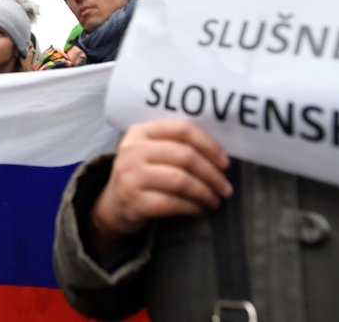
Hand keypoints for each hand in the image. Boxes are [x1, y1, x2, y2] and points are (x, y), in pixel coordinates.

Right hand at [89, 119, 232, 257]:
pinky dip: (192, 207)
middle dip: (212, 174)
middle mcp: (132, 150)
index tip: (224, 162)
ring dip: (205, 192)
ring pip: (180, 180)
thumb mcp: (151, 152)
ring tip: (215, 200)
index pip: (182, 129)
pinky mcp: (133, 200)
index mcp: (140, 132)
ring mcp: (131, 175)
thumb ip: (176, 145)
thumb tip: (219, 155)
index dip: (209, 145)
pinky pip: (172, 203)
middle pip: (185, 156)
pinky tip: (199, 209)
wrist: (113, 205)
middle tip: (225, 188)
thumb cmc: (142, 175)